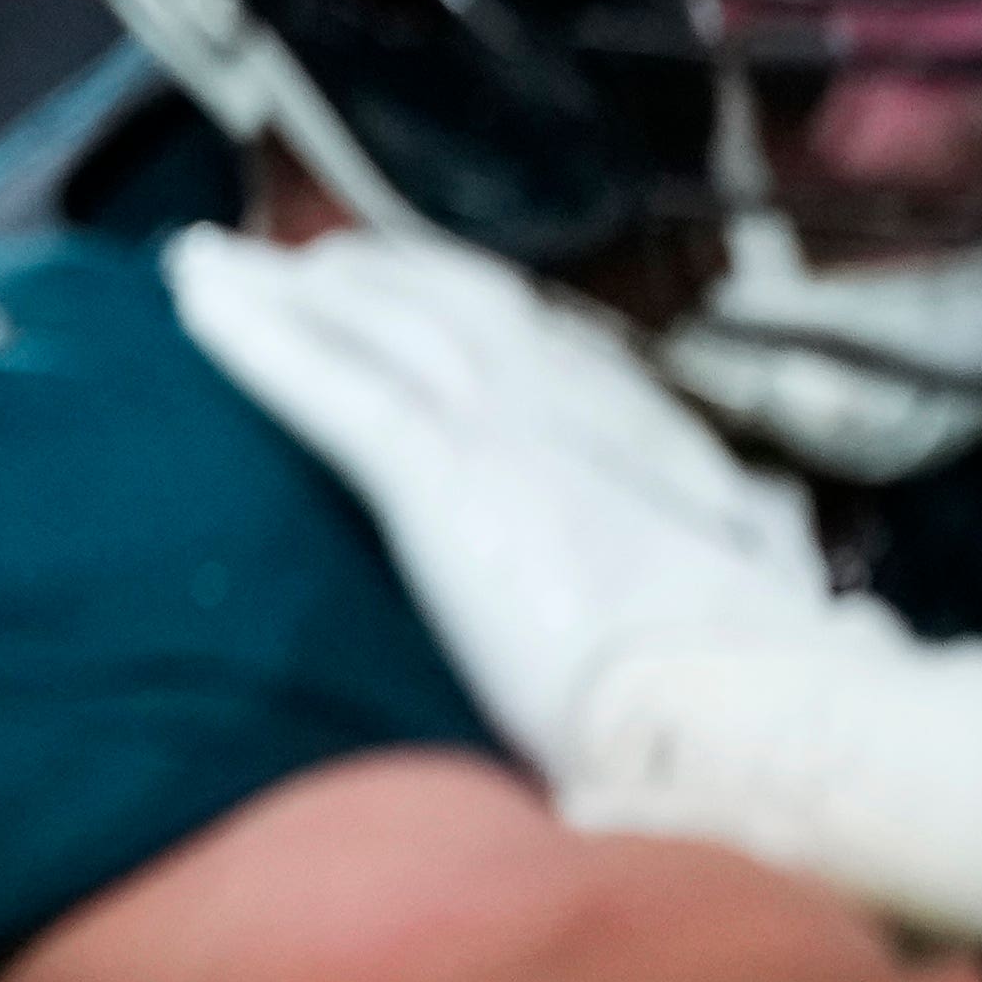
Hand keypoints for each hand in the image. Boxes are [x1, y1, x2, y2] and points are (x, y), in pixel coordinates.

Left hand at [164, 216, 844, 736]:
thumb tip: (784, 543)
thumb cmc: (761, 684)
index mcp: (641, 438)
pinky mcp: (448, 479)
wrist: (751, 717)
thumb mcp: (775, 594)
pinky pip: (332, 387)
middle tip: (296, 264)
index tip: (412, 291)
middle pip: (451, 307)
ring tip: (211, 267)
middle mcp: (572, 410)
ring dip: (287, 288)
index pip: (541, 344)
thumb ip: (755, 552)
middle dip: (369, 277)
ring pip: (378, 328)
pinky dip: (257, 336)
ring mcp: (508, 433)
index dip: (465, 306)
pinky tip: (196, 299)